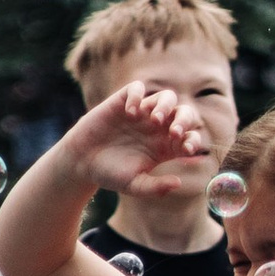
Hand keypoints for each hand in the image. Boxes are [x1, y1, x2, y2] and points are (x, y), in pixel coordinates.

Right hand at [67, 75, 213, 194]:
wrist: (82, 163)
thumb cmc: (110, 175)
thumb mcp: (134, 185)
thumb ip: (155, 187)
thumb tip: (178, 183)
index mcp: (165, 147)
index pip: (189, 137)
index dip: (192, 142)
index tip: (185, 150)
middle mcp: (157, 128)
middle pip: (183, 113)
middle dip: (184, 120)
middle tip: (173, 133)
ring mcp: (142, 113)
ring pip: (166, 97)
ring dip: (166, 106)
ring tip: (154, 120)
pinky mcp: (123, 103)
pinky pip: (137, 88)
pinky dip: (138, 96)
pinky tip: (131, 113)